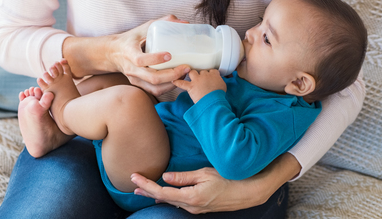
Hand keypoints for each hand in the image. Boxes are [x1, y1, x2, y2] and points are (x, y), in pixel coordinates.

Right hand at [64, 15, 190, 96]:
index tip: (170, 55)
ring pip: (155, 87)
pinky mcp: (139, 85)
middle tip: (186, 67)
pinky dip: (168, 87)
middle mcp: (131, 68)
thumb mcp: (143, 28)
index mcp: (129, 52)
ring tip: (184, 74)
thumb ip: (163, 22)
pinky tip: (178, 80)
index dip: (155, 59)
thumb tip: (185, 23)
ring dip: (172, 83)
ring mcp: (135, 79)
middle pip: (152, 77)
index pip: (140, 60)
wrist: (113, 53)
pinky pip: (155, 91)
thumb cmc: (131, 39)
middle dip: (172, 75)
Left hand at [130, 153, 300, 213]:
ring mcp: (196, 208)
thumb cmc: (229, 179)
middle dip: (147, 191)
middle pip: (163, 199)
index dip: (146, 185)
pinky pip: (180, 202)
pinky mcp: (200, 207)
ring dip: (156, 194)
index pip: (162, 192)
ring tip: (143, 189)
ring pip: (171, 201)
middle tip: (133, 184)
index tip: (134, 178)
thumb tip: (165, 176)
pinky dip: (168, 196)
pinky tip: (163, 193)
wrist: (248, 192)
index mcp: (191, 197)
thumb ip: (183, 177)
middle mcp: (191, 206)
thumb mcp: (205, 173)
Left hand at [173, 69, 226, 102]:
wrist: (213, 101)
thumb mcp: (223, 86)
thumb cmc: (219, 95)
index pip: (211, 70)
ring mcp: (197, 80)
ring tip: (191, 77)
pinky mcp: (191, 87)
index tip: (210, 76)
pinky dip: (177, 82)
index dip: (210, 74)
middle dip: (201, 75)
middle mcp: (205, 75)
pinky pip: (182, 83)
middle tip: (201, 79)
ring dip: (191, 74)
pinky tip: (174, 81)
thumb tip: (218, 82)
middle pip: (201, 71)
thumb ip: (219, 81)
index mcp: (214, 74)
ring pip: (192, 72)